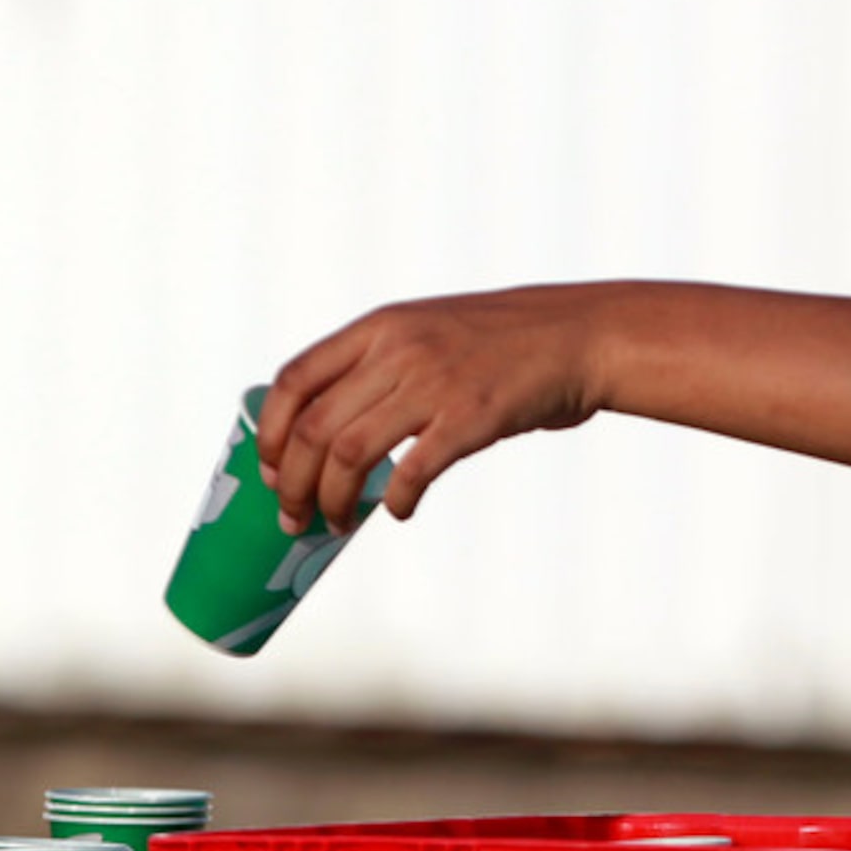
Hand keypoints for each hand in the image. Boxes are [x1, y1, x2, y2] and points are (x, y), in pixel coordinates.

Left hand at [253, 285, 612, 531]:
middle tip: (295, 519)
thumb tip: (333, 431)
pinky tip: (402, 511)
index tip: (271, 471)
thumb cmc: (505, 343)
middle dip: (294, 485)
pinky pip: (414, 471)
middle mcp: (398, 350)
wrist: (580, 336)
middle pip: (315, 429)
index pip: (295, 380)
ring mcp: (435, 382)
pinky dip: (398, 501)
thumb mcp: (429, 330)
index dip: (272, 434)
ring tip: (336, 523)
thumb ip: (381, 365)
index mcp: (380, 327)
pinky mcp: (471, 417)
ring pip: (350, 454)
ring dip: (334, 501)